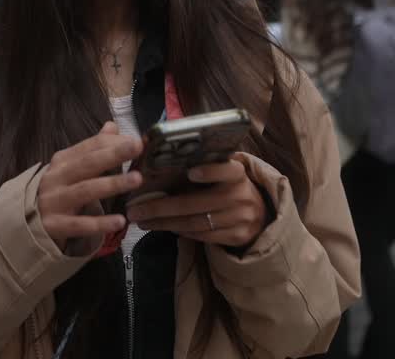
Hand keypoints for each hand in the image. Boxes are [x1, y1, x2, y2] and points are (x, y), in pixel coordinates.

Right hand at [37, 122, 142, 251]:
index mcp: (63, 161)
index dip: (113, 142)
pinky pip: (79, 224)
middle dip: (113, 154)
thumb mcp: (72, 168)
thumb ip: (93, 149)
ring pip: (85, 190)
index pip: (89, 147)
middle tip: (137, 147)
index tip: (138, 140)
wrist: (28, 223)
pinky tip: (120, 221)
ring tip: (137, 180)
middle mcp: (56, 177)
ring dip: (112, 184)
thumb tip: (113, 126)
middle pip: (87, 164)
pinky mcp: (54, 225)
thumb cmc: (58, 192)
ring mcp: (53, 201)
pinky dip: (100, 223)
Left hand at [126, 158, 266, 248]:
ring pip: (195, 222)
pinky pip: (201, 235)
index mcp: (237, 173)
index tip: (191, 172)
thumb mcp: (223, 173)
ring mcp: (240, 219)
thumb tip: (157, 157)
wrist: (259, 214)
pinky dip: (179, 231)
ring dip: (164, 223)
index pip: (226, 170)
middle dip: (160, 207)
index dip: (210, 171)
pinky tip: (163, 227)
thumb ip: (201, 166)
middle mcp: (240, 196)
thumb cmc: (229, 186)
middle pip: (196, 203)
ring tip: (141, 221)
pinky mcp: (236, 237)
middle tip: (135, 209)